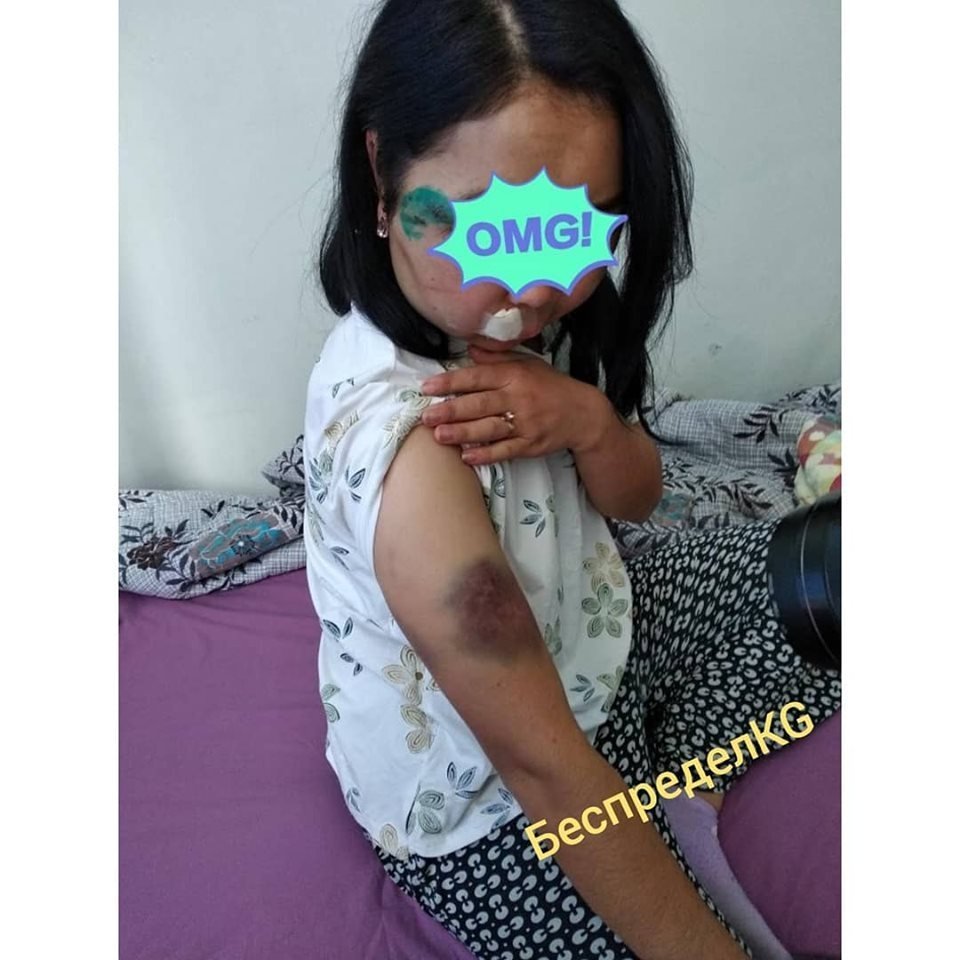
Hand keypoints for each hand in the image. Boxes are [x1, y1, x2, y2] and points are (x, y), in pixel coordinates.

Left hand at [418, 345, 601, 465]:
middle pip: (480, 405)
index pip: (478, 377)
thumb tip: (469, 348)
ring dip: (463, 433)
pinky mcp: (531, 445)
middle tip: (426, 417)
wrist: (583, 413)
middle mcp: (519, 398)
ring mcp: (526, 423)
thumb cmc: (549, 386)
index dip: (451, 382)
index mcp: (515, 375)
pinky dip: (486, 454)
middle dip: (451, 411)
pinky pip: (505, 451)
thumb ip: (496, 357)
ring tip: (439, 436)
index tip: (427, 387)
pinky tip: (467, 457)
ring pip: (490, 429)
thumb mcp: (526, 363)